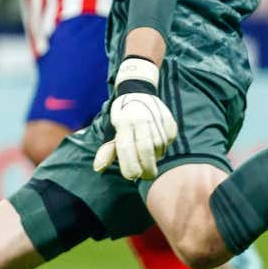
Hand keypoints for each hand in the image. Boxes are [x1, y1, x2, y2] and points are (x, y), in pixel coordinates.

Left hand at [93, 57, 177, 180]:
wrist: (138, 92)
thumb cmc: (123, 117)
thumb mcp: (112, 130)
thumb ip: (108, 150)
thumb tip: (98, 168)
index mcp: (123, 123)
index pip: (126, 148)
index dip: (130, 165)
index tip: (132, 176)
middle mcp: (140, 119)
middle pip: (146, 150)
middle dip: (147, 167)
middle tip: (147, 176)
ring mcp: (155, 117)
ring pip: (159, 146)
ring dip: (155, 156)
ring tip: (149, 155)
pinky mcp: (168, 118)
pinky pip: (169, 139)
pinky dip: (164, 145)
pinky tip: (157, 143)